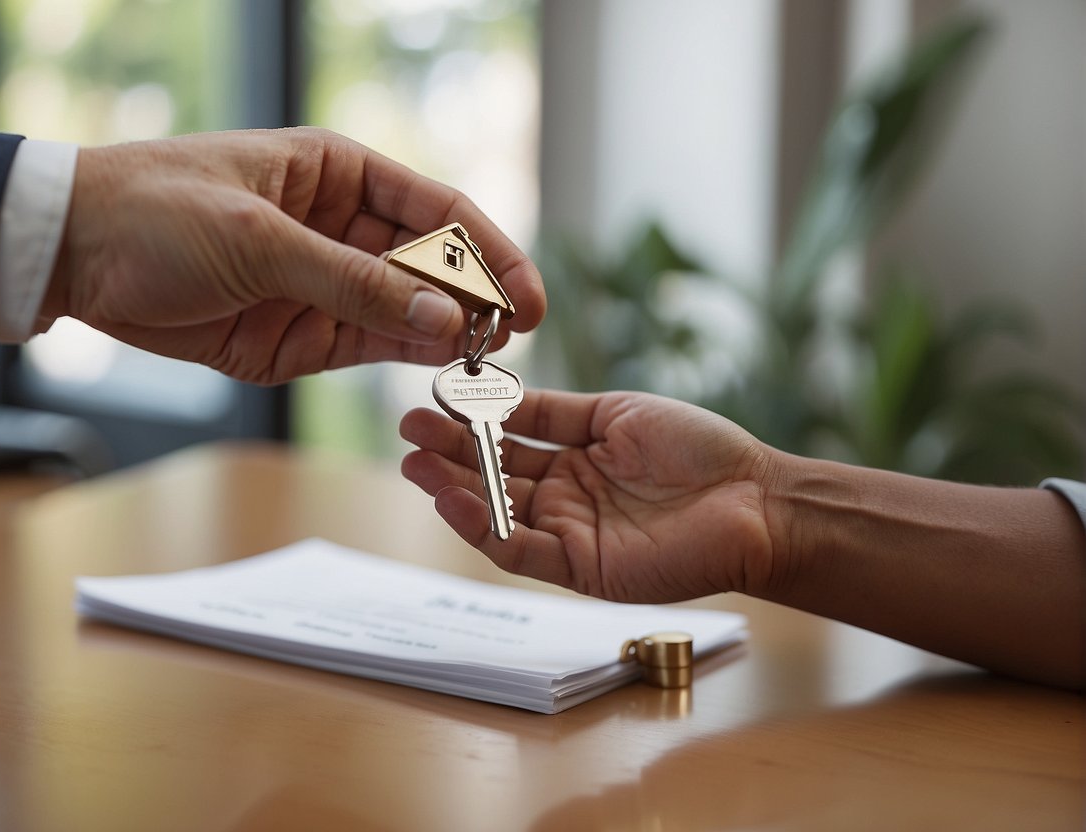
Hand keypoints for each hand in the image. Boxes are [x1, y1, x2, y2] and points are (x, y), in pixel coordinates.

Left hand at [43, 128, 543, 382]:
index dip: (490, 253)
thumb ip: (354, 281)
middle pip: (432, 266)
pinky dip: (402, 357)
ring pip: (407, 311)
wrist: (74, 257)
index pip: (438, 213)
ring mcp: (324, 284)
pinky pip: (367, 344)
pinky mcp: (300, 336)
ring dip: (445, 334)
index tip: (527, 297)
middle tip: (511, 339)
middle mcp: (341, 228)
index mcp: (338, 173)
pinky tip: (438, 365)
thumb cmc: (158, 210)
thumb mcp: (260, 239)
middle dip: (475, 300)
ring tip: (486, 359)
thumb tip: (442, 316)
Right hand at [400, 389, 781, 602]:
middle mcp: (563, 498)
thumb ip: (554, 411)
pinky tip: (456, 499)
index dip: (468, 423)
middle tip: (407, 431)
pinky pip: (520, 551)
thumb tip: (497, 392)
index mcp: (573, 458)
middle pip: (492, 477)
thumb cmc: (698, 450)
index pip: (506, 440)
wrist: (755, 499)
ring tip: (415, 463)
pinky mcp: (579, 569)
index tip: (432, 399)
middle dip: (447, 455)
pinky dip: (485, 527)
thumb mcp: (616, 413)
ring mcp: (569, 534)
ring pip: (497, 514)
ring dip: (453, 490)